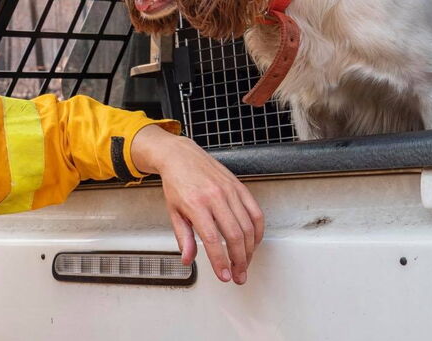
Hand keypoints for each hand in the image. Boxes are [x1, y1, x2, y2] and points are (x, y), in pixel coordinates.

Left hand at [130, 125, 263, 284]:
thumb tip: (188, 259)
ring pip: (248, 227)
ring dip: (249, 250)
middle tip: (238, 275)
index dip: (220, 261)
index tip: (225, 276)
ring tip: (244, 263)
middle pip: (234, 236)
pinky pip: (255, 212)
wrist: (180, 156)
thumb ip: (183, 237)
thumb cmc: (176, 182)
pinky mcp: (239, 187)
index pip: (212, 240)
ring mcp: (230, 191)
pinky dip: (257, 231)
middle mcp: (215, 197)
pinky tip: (253, 243)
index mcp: (196, 204)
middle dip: (239, 261)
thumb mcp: (173, 211)